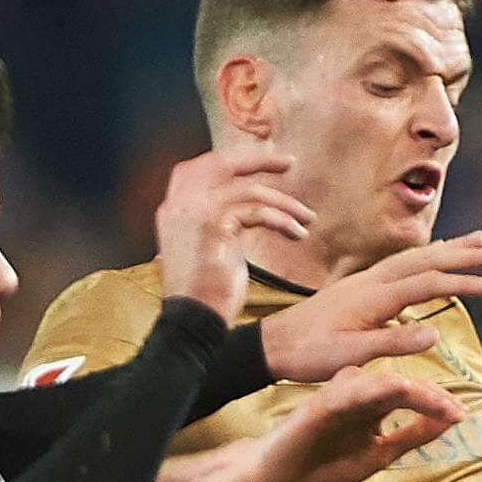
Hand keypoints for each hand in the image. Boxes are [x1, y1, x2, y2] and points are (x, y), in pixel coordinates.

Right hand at [154, 150, 313, 324]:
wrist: (193, 322)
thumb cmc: (206, 293)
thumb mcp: (211, 247)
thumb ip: (220, 220)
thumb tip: (248, 207)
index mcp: (174, 207)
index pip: (201, 166)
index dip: (234, 160)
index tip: (264, 162)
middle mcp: (179, 203)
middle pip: (222, 163)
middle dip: (259, 159)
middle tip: (290, 162)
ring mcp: (193, 212)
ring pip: (247, 189)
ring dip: (284, 202)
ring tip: (307, 218)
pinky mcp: (213, 227)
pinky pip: (256, 212)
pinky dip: (282, 220)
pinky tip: (297, 234)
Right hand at [248, 371, 463, 481]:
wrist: (276, 476)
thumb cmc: (322, 465)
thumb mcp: (377, 454)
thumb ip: (410, 437)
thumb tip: (447, 423)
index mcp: (374, 407)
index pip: (412, 398)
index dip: (438, 404)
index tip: (463, 414)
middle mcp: (360, 396)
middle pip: (402, 386)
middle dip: (431, 396)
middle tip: (455, 408)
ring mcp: (340, 396)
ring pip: (381, 383)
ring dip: (411, 390)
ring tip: (435, 400)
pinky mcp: (321, 402)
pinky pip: (349, 390)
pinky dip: (373, 388)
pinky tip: (395, 388)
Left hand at [257, 235, 481, 378]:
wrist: (272, 344)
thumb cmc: (309, 355)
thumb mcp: (352, 356)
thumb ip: (393, 342)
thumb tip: (435, 331)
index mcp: (375, 295)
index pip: (430, 282)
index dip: (465, 283)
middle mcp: (373, 280)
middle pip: (428, 259)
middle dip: (466, 256)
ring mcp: (366, 281)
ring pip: (415, 258)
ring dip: (449, 250)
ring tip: (477, 243)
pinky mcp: (359, 287)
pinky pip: (402, 265)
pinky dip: (425, 258)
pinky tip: (434, 261)